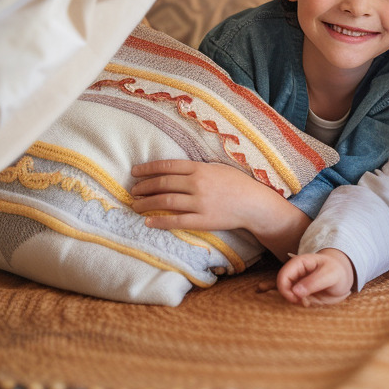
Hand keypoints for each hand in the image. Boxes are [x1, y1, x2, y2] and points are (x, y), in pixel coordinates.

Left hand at [131, 159, 310, 258]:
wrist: (254, 204)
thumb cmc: (237, 184)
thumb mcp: (218, 168)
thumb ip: (197, 168)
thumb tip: (175, 170)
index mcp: (200, 169)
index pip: (168, 166)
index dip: (148, 169)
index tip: (135, 172)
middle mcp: (197, 184)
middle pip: (162, 184)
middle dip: (144, 187)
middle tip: (133, 190)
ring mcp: (199, 203)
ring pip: (165, 202)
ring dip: (146, 203)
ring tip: (136, 205)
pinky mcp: (202, 220)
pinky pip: (176, 221)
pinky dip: (159, 221)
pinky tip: (148, 222)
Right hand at [275, 249, 354, 306]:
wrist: (344, 278)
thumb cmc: (338, 271)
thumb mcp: (330, 275)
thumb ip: (314, 282)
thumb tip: (296, 291)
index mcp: (299, 263)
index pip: (283, 275)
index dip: (285, 289)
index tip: (296, 298)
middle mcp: (295, 273)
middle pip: (282, 287)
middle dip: (291, 297)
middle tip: (304, 302)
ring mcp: (297, 283)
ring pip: (288, 295)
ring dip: (297, 302)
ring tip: (310, 301)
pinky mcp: (300, 293)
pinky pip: (295, 301)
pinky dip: (301, 304)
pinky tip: (311, 302)